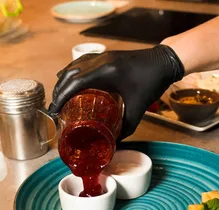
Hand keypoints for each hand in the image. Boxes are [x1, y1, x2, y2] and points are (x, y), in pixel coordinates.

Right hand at [49, 45, 184, 138]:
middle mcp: (101, 60)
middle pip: (70, 73)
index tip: (54, 109)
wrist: (164, 62)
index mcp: (106, 71)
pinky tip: (68, 79)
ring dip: (64, 80)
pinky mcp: (106, 55)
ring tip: (59, 96)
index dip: (61, 96)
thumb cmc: (152, 84)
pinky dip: (72, 71)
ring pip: (74, 66)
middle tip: (54, 107)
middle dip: (59, 90)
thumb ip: (126, 128)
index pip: (75, 82)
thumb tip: (114, 144)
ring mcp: (103, 55)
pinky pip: (82, 61)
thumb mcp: (138, 109)